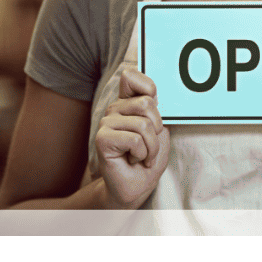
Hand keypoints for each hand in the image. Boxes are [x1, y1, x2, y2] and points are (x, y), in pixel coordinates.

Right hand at [94, 68, 170, 209]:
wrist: (137, 185)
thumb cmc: (148, 158)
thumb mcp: (159, 130)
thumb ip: (155, 109)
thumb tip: (150, 96)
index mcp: (128, 103)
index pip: (131, 76)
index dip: (148, 87)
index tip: (154, 108)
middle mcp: (115, 109)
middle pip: (147, 103)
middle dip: (157, 129)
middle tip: (150, 144)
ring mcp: (106, 122)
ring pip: (144, 124)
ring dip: (151, 146)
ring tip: (143, 154)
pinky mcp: (102, 138)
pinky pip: (134, 139)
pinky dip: (142, 153)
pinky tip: (134, 159)